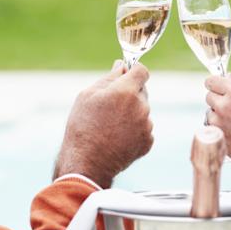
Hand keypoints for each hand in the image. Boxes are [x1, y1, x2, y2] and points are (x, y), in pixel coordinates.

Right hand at [54, 60, 153, 187]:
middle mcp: (141, 107)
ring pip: (143, 111)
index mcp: (126, 91)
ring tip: (111, 125)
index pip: (142, 71)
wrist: (87, 162)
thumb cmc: (82, 127)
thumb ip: (108, 78)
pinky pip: (144, 129)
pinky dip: (134, 130)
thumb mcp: (87, 96)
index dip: (133, 71)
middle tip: (110, 106)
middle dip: (129, 94)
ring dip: (132, 113)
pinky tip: (117, 137)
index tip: (126, 75)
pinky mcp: (148, 141)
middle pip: (142, 91)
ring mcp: (146, 125)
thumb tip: (121, 66)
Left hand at [204, 75, 230, 175]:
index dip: (215, 83)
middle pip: (209, 95)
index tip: (218, 87)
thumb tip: (228, 77)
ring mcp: (218, 121)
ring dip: (217, 114)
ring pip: (209, 112)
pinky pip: (210, 126)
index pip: (211, 80)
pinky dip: (217, 127)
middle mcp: (224, 105)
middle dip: (218, 99)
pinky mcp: (215, 135)